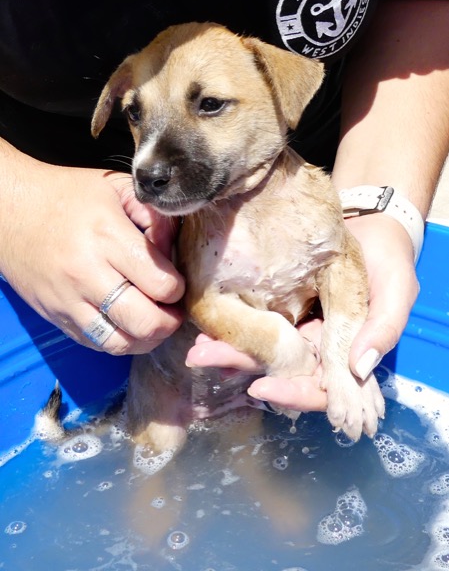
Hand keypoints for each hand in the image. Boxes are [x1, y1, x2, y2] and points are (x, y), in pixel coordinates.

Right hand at [0, 156, 184, 353]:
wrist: (9, 210)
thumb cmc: (66, 196)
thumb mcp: (116, 189)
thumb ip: (154, 218)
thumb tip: (175, 252)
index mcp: (108, 237)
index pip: (161, 283)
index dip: (179, 288)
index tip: (177, 281)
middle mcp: (88, 273)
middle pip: (145, 321)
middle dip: (170, 321)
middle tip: (174, 310)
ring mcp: (69, 300)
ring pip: (121, 343)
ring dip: (147, 339)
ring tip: (155, 323)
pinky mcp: (56, 316)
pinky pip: (96, 344)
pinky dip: (119, 341)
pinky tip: (127, 325)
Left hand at [185, 213, 418, 411]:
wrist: (371, 226)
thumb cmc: (389, 262)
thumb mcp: (396, 293)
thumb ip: (383, 330)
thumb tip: (359, 369)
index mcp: (344, 356)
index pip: (319, 389)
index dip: (293, 394)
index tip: (263, 390)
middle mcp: (315, 349)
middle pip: (280, 372)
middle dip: (244, 368)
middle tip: (206, 359)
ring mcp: (295, 328)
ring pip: (261, 350)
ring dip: (230, 351)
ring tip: (200, 347)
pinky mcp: (280, 306)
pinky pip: (255, 321)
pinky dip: (233, 327)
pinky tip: (209, 327)